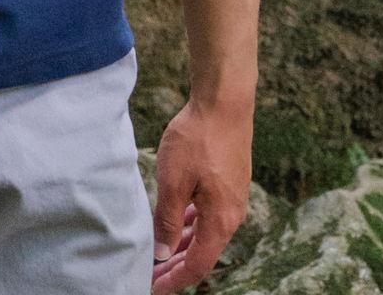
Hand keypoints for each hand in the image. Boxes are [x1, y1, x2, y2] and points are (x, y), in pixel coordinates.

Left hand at [151, 98, 251, 289]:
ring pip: (204, 233)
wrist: (224, 105)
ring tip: (160, 254)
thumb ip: (167, 218)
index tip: (153, 288)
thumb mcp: (174, 180)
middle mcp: (231, 216)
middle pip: (202, 253)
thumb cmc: (197, 140)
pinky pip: (207, 215)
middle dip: (176, 266)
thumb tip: (163, 253)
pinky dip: (190, 224)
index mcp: (220, 221)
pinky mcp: (227, 184)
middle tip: (151, 275)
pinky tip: (177, 223)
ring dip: (182, 245)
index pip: (198, 264)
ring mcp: (230, 200)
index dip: (176, 279)